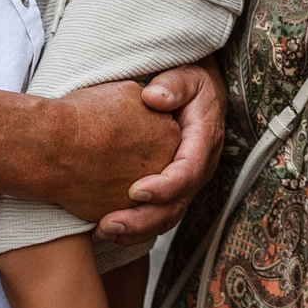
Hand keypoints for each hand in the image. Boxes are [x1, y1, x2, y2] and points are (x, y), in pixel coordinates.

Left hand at [96, 61, 226, 243]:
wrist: (197, 93)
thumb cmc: (188, 82)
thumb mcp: (187, 76)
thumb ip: (173, 85)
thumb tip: (154, 97)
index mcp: (204, 142)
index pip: (189, 171)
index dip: (164, 186)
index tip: (135, 190)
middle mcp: (198, 169)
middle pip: (176, 205)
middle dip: (143, 219)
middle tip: (110, 223)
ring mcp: (186, 184)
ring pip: (166, 218)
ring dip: (135, 230)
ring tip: (103, 231)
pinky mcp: (172, 191)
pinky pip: (157, 217)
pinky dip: (134, 229)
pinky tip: (106, 229)